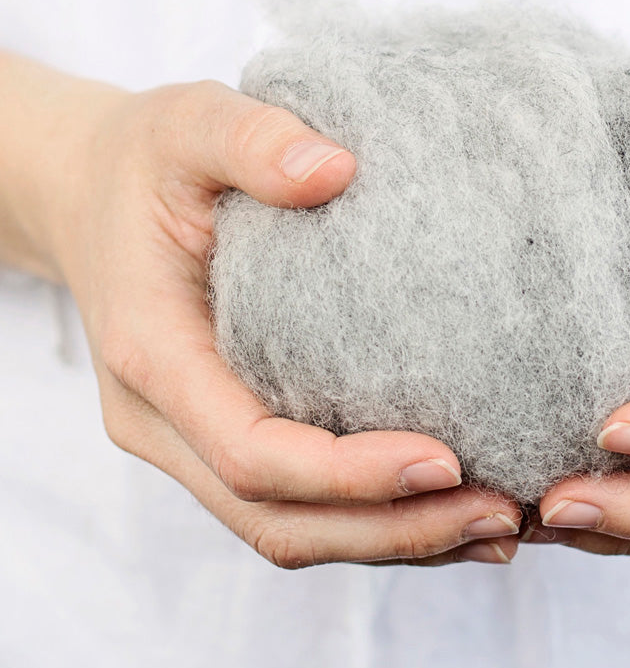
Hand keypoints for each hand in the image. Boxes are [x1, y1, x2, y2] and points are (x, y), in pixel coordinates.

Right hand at [14, 65, 520, 566]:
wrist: (92, 195)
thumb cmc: (146, 161)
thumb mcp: (188, 125)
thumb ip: (249, 140)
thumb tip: (335, 170)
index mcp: (152, 355)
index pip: (251, 453)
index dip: (347, 474)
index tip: (445, 460)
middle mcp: (163, 421)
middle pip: (277, 520)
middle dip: (392, 531)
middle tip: (500, 514)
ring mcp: (188, 441)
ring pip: (288, 531)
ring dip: (394, 542)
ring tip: (497, 526)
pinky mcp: (222, 438)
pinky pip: (296, 506)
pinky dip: (373, 521)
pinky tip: (452, 508)